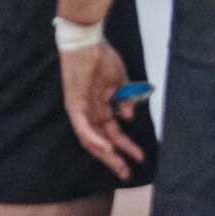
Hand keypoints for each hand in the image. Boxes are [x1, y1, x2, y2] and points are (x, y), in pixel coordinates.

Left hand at [59, 41, 143, 180]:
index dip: (126, 146)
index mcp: (100, 108)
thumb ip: (125, 99)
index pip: (112, 133)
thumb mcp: (120, 81)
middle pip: (102, 142)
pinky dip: (93, 139)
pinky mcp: (74, 105)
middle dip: (115, 159)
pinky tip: (106, 148)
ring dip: (106, 154)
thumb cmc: (102, 57)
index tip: (140, 158)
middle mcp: (89, 113)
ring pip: (92, 140)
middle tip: (127, 174)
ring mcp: (81, 110)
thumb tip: (128, 117)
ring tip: (120, 166)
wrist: (88, 40)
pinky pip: (82, 127)